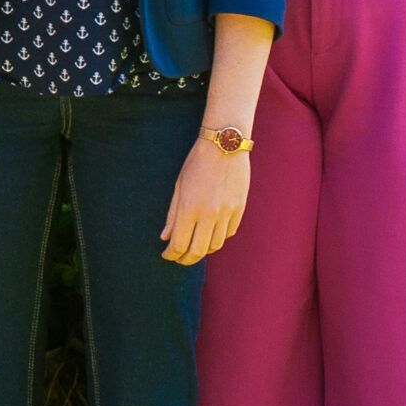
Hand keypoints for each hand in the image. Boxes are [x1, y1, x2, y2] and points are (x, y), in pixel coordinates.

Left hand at [162, 139, 251, 263]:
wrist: (224, 146)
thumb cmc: (196, 163)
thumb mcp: (178, 186)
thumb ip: (172, 215)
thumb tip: (166, 237)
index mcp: (189, 208)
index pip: (180, 244)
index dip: (172, 254)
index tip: (167, 255)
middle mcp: (209, 214)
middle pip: (198, 251)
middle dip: (186, 259)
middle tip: (179, 259)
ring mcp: (227, 213)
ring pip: (216, 245)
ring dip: (203, 250)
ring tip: (194, 247)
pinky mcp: (239, 210)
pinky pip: (229, 233)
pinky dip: (218, 238)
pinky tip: (210, 234)